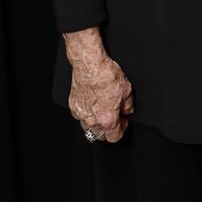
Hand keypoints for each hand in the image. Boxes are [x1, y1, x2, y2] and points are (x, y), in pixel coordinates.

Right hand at [65, 28, 133, 143]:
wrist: (90, 64)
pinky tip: (91, 104)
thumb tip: (127, 110)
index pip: (114, 137)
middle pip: (100, 135)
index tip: (123, 121)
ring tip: (101, 111)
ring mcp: (81, 114)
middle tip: (113, 116)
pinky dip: (86, 114)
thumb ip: (128, 105)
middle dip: (108, 128)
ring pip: (88, 128)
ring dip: (95, 123)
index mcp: (107, 119)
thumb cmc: (106, 75)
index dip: (121, 130)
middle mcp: (92, 120)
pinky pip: (80, 116)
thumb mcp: (126, 89)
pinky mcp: (73, 106)